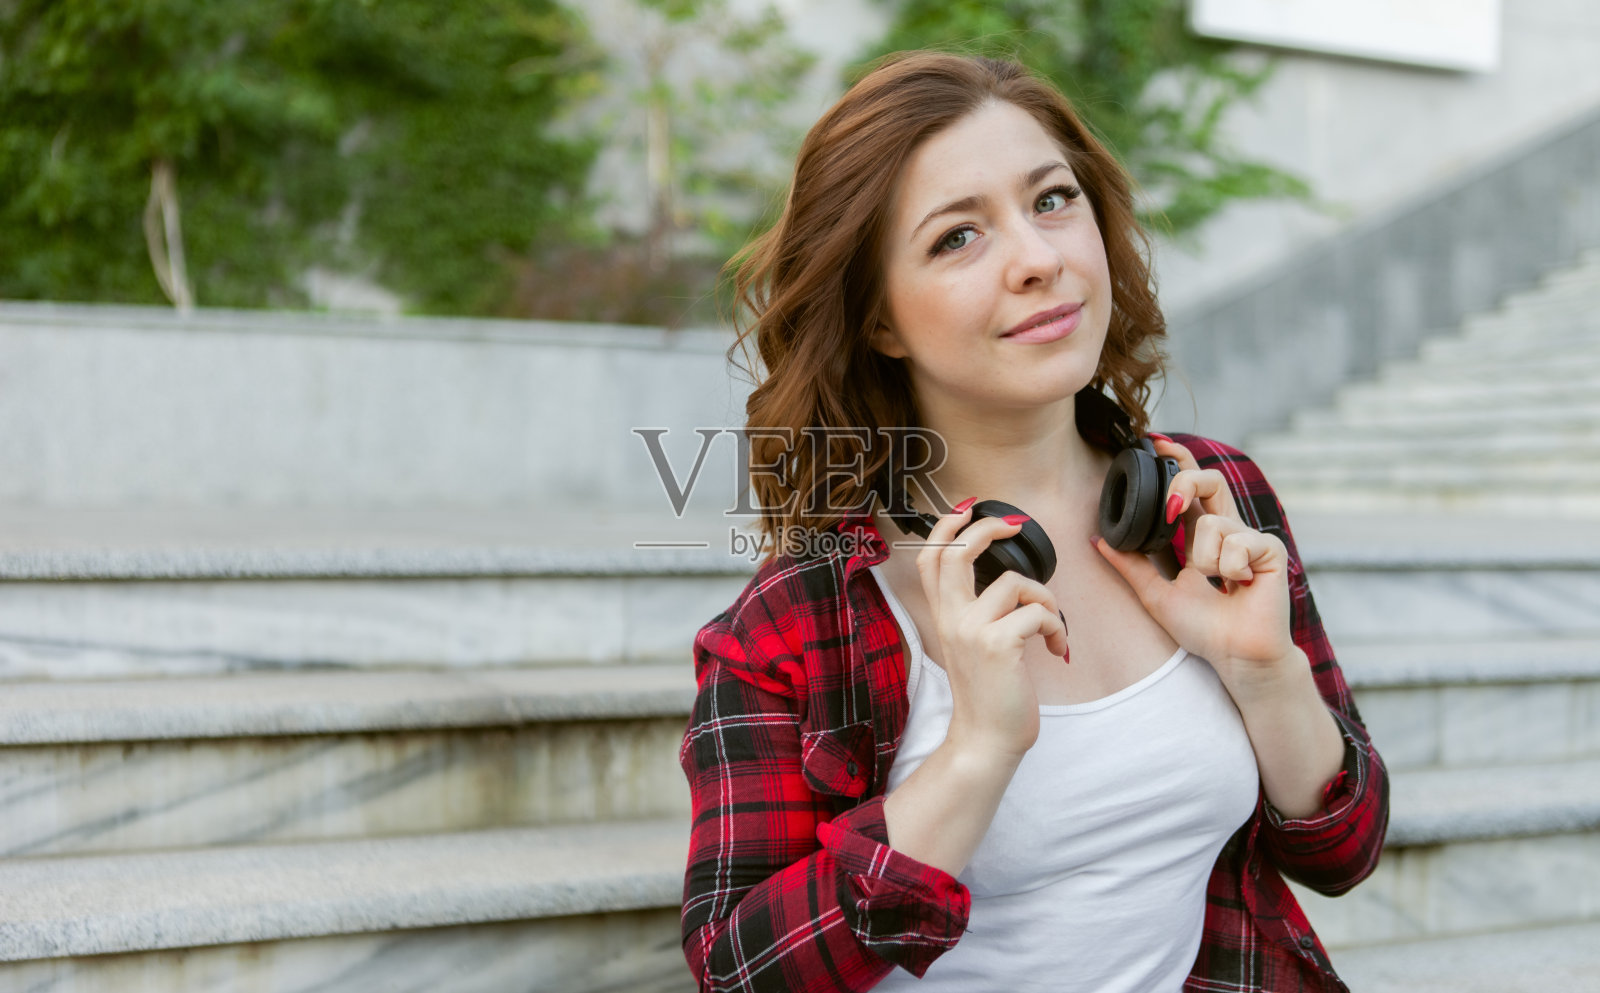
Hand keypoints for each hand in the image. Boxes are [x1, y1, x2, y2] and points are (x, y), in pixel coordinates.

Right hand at [916, 501, 1068, 759]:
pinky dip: (1057, 628)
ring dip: (1046, 600)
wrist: (986, 740)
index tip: (968, 508)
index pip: (932, 557)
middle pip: (958, 552)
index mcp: (944, 616)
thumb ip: (978, 612)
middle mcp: (951, 618)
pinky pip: (1039, 613)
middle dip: (988, 527)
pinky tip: (1056, 649)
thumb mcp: (972, 646)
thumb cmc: (990, 694)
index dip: (947, 526)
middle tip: (1016, 525)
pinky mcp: (998, 645)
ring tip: (1051, 629)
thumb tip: (1008, 584)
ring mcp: (972, 630)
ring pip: (1016, 582)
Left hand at [1091, 440, 1295, 697]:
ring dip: (1204, 560)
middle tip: (1169, 507)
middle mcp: (1226, 529)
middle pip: (1210, 479)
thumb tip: (1098, 541)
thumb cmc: (1204, 629)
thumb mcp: (1156, 594)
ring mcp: (1250, 537)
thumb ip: (1130, 565)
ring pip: (1213, 523)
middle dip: (1186, 481)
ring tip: (1218, 585)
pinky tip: (1239, 586)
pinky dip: (1228, 568)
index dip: (1177, 461)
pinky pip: (1237, 543)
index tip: (1155, 442)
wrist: (1235, 656)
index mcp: (1201, 535)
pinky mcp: (1269, 550)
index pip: (1190, 486)